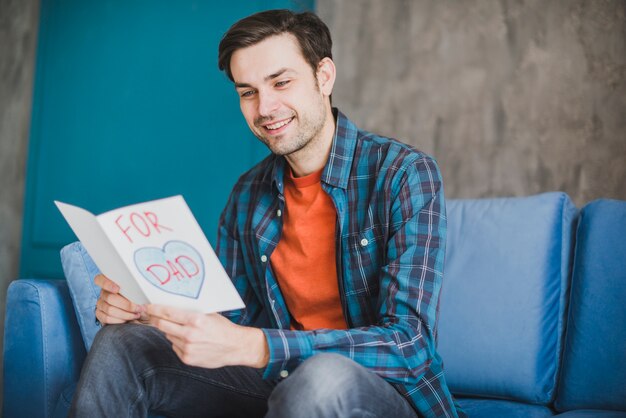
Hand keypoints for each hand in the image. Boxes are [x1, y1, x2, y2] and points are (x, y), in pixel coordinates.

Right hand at [94, 274, 146, 324]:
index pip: (100, 279)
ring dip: (125, 314)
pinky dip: (119, 320)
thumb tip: (141, 288)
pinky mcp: (101, 315)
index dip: (106, 283)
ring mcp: (101, 304)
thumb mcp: (145, 294)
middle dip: (126, 305)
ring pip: (109, 309)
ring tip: (136, 314)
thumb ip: (140, 289)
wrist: (145, 317)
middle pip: (109, 297)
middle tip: (139, 308)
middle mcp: (105, 292)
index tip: (118, 289)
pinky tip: (127, 320)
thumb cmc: (145, 302)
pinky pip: (106, 318)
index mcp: (113, 282)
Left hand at [147, 305, 268, 368]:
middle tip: (152, 315)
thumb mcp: (209, 314)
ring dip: (170, 331)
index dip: (154, 309)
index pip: (167, 313)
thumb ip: (190, 312)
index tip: (147, 306)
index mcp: (195, 320)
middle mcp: (189, 334)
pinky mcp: (187, 359)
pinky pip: (175, 346)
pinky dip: (178, 342)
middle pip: (162, 325)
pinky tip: (189, 340)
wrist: (235, 347)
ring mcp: (187, 348)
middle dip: (155, 319)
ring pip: (168, 336)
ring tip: (182, 328)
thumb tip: (172, 307)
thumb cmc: (223, 328)